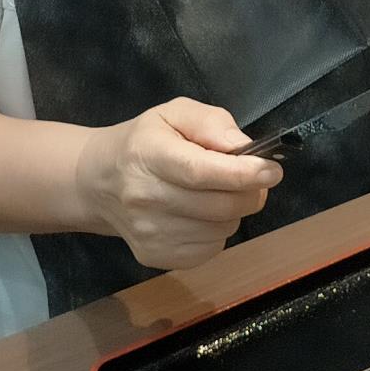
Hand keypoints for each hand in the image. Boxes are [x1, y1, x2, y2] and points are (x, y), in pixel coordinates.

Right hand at [76, 97, 282, 270]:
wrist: (98, 181)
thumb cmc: (142, 142)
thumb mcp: (173, 114)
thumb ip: (211, 123)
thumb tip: (243, 148)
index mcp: (148, 155)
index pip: (201, 172)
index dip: (243, 174)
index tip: (271, 170)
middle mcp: (145, 197)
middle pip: (219, 206)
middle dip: (250, 193)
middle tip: (254, 179)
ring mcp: (149, 233)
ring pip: (221, 230)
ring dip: (233, 212)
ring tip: (217, 194)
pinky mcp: (155, 256)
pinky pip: (210, 249)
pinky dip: (218, 232)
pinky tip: (201, 215)